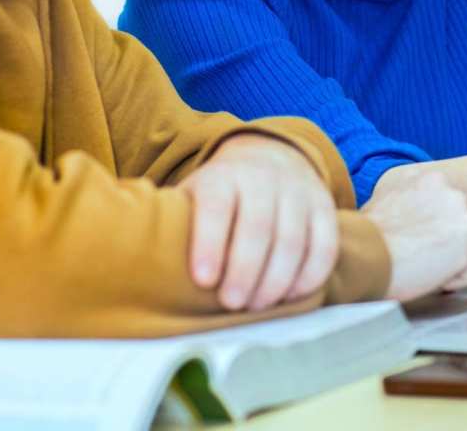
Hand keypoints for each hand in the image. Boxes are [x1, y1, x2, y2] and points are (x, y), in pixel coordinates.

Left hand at [179, 134, 338, 311]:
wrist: (267, 160)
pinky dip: (310, 274)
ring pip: (293, 237)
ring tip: (257, 306)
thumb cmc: (219, 198)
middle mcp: (262, 177)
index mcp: (222, 176)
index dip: (209, 242)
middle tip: (231, 303)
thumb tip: (142, 268)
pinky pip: (324, 243)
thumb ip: (174, 226)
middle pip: (258, 224)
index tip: (203, 280)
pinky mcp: (323, 206)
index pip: (215, 204)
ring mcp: (296, 190)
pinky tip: (291, 296)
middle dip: (245, 269)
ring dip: (276, 278)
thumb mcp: (192, 198)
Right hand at [363, 167, 466, 301]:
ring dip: (446, 264)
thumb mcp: (385, 201)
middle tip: (417, 256)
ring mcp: (460, 212)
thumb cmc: (366, 236)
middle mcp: (450, 189)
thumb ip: (408, 202)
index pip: (445, 213)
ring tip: (418, 266)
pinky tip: (426, 276)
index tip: (416, 243)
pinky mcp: (465, 238)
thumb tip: (409, 216)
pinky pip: (466, 273)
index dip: (429, 234)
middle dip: (442, 245)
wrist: (364, 252)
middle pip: (457, 229)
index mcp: (430, 179)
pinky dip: (449, 281)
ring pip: (465, 251)